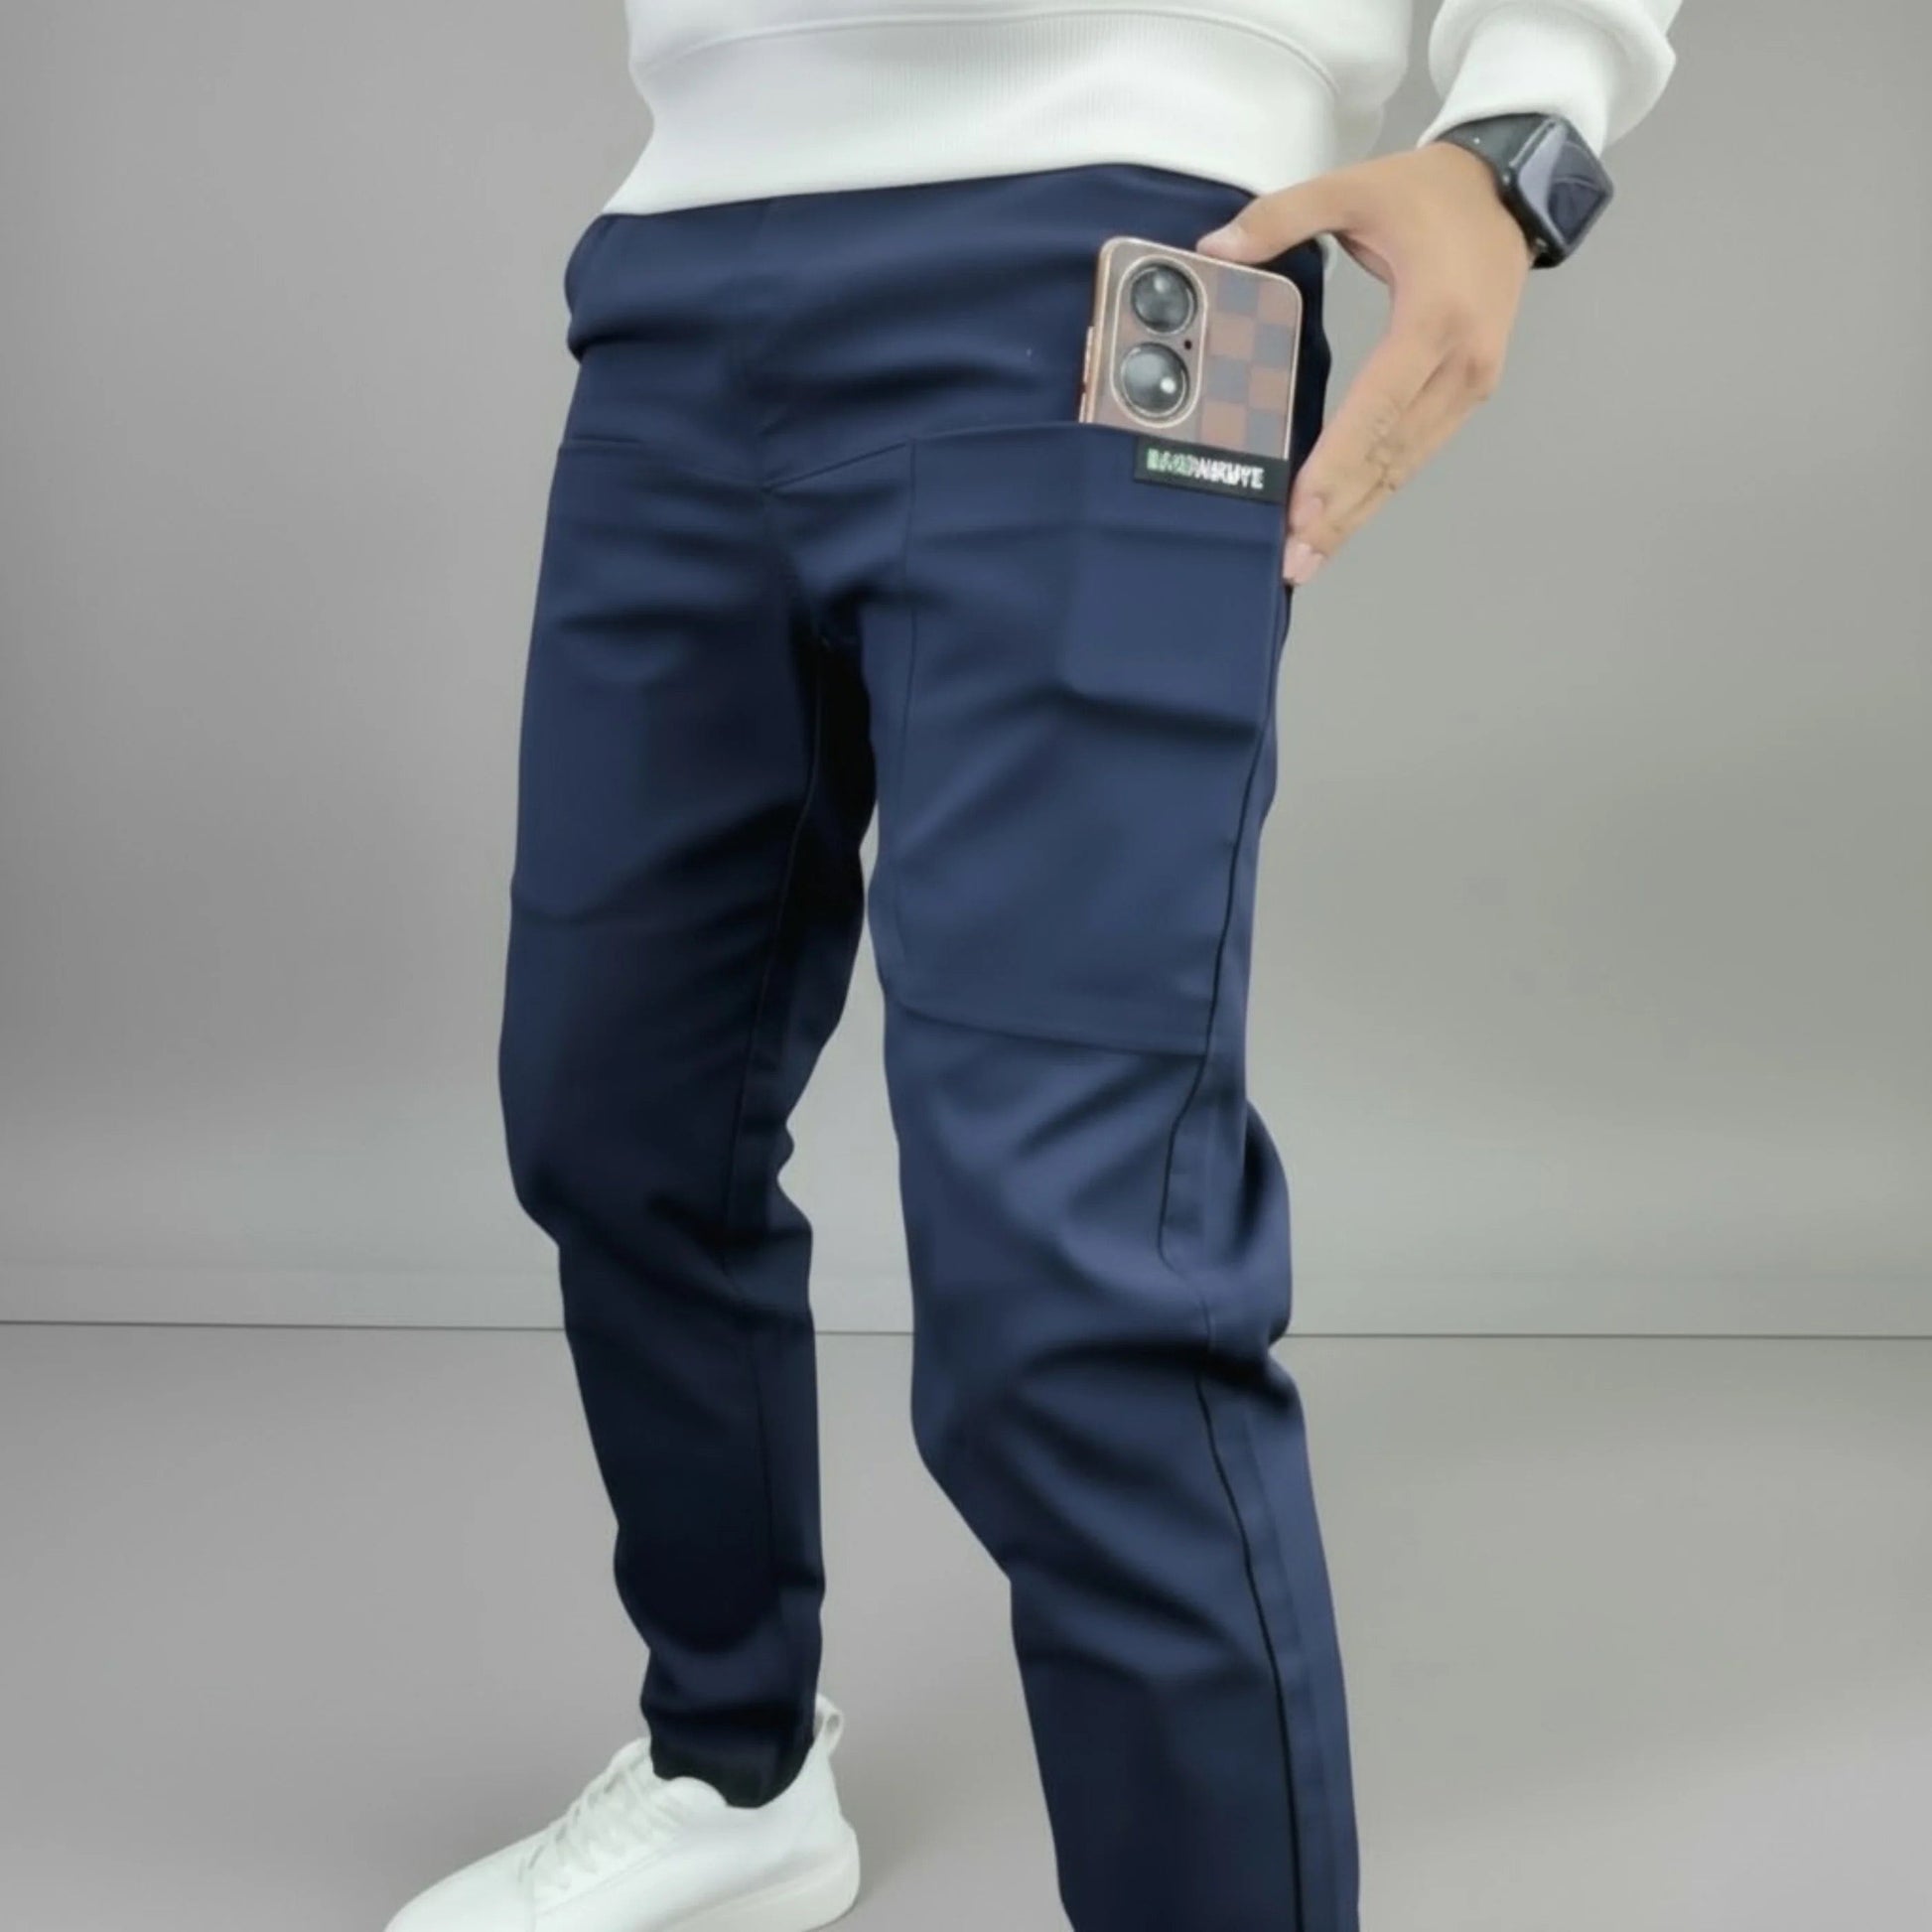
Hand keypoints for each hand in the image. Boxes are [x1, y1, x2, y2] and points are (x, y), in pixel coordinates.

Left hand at [1196, 143, 1534, 586]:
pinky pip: (1416, 452)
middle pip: (1392, 454)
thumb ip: (1283, 215)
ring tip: (1309, 560)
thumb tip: (1216, 248)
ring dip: (1357, 515)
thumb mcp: (1355, 185)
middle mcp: (1462, 363)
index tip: (1302, 509)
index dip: (1338, 462)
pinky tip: (1342, 521)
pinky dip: (1377, 491)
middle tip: (1293, 561)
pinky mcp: (1469, 393)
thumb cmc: (1431, 192)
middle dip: (1340, 513)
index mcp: (1434, 317)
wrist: (1512, 189)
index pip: (1378, 405)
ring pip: (1406, 465)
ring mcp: (1472, 384)